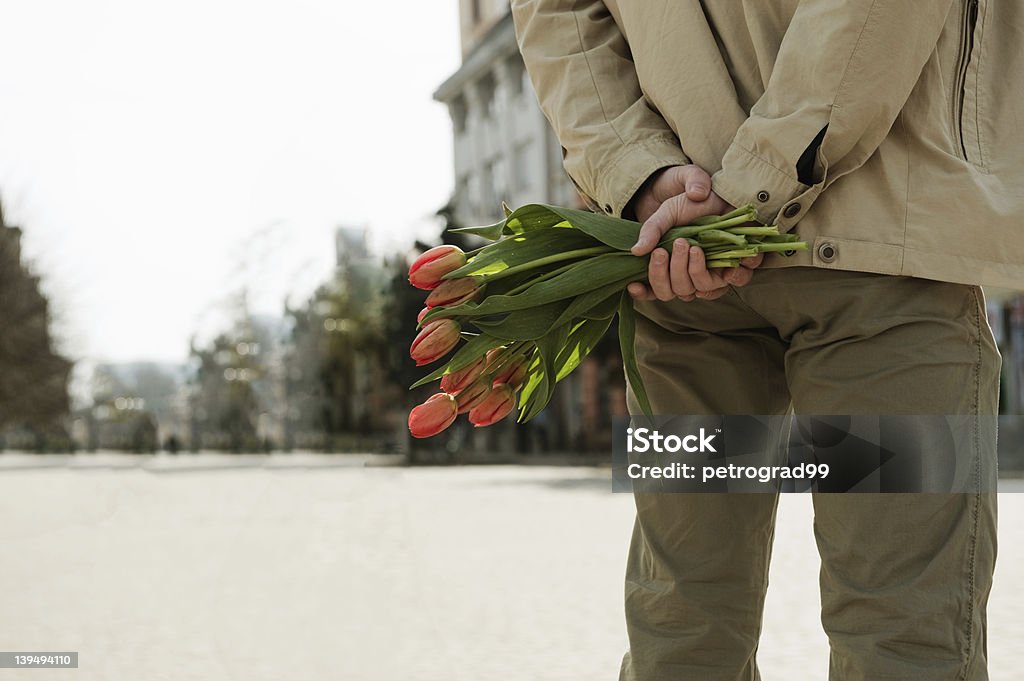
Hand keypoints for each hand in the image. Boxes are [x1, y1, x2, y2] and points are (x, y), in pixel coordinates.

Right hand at [625, 165, 762, 301]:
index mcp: (668, 264)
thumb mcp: (668, 212)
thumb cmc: (692, 203)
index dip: (643, 292)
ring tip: (694, 247)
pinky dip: (729, 276)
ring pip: (699, 290)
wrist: (721, 192)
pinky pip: (731, 283)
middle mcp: (688, 273)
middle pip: (674, 291)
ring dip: (693, 271)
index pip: (653, 288)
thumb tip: (636, 250)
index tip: (634, 285)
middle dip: (670, 272)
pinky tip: (725, 264)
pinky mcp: (733, 268)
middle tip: (676, 244)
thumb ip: (652, 229)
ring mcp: (710, 273)